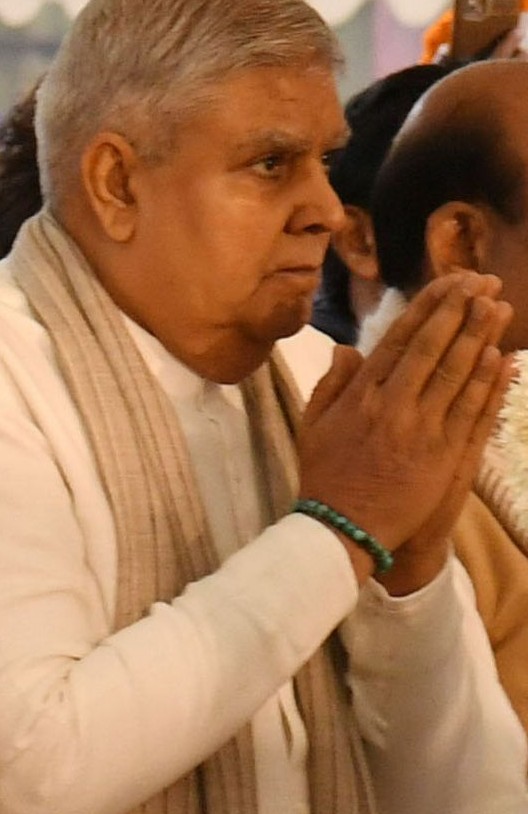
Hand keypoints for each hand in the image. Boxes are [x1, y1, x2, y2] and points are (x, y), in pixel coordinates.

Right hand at [297, 270, 511, 591]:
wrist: (341, 530)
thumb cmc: (326, 479)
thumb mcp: (312, 429)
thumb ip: (330, 385)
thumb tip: (348, 348)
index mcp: (359, 397)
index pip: (399, 341)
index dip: (427, 308)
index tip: (450, 283)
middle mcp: (391, 407)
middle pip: (432, 348)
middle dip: (459, 311)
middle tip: (482, 282)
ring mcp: (420, 429)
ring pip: (456, 373)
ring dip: (479, 336)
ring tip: (497, 305)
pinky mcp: (444, 454)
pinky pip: (472, 410)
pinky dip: (488, 381)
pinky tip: (501, 355)